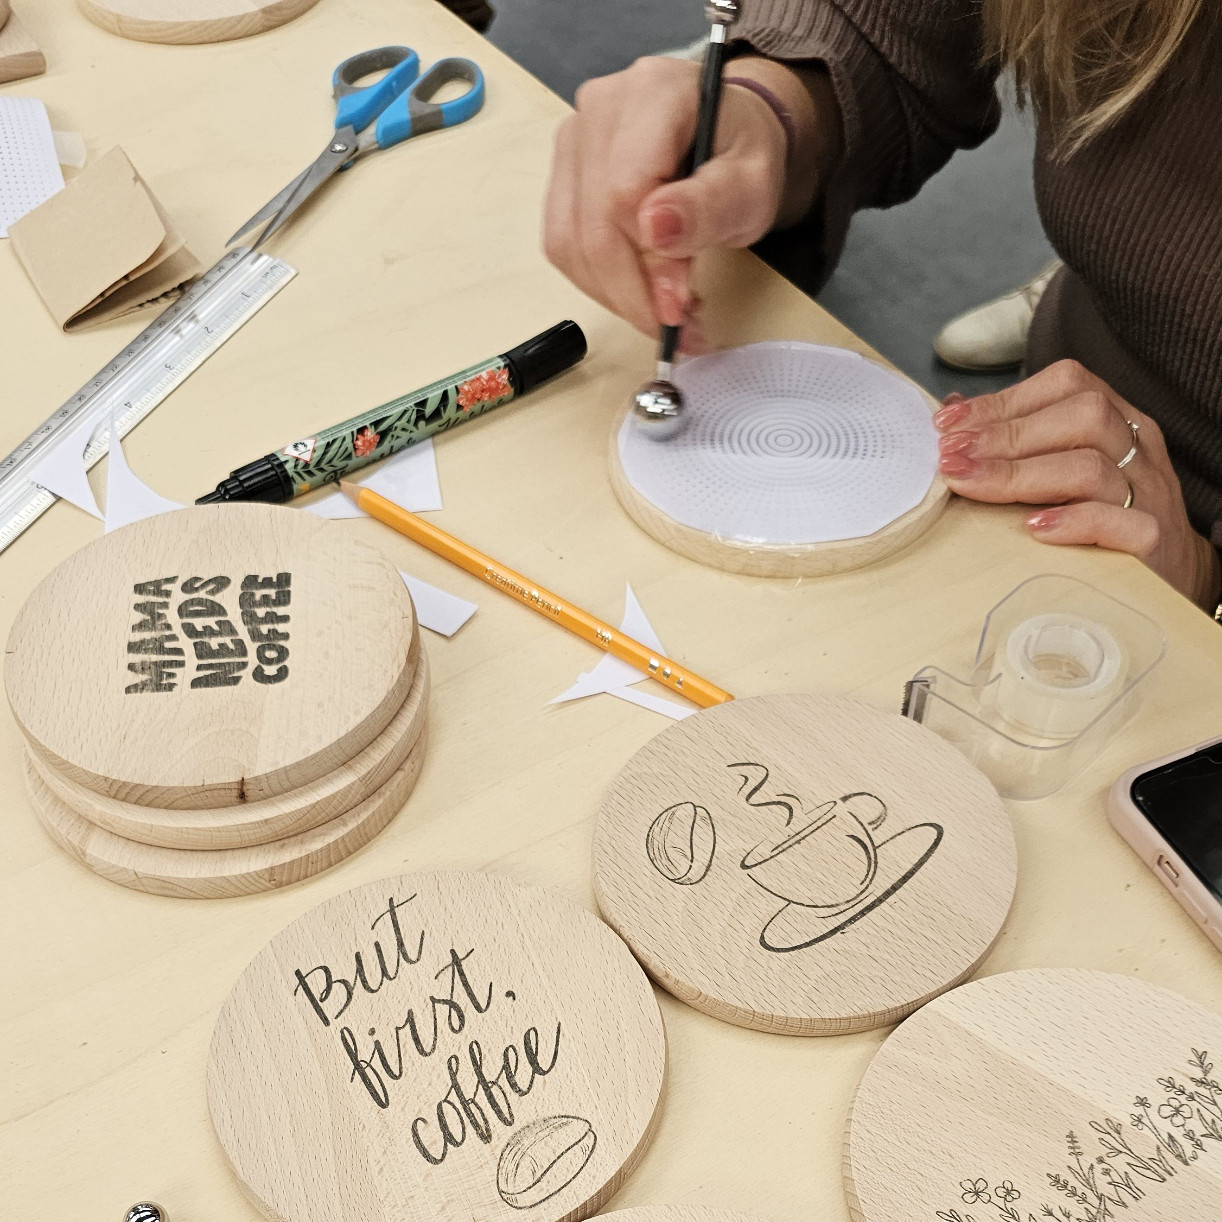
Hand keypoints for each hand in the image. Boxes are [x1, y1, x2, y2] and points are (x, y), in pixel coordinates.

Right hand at [543, 56, 829, 346]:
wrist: (726, 138)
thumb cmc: (741, 154)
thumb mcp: (752, 181)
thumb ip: (709, 205)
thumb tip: (655, 230)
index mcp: (653, 94)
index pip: (624, 193)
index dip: (649, 263)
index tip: (682, 305)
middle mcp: (600, 110)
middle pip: (592, 226)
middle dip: (634, 293)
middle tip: (679, 329)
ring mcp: (572, 142)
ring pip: (570, 244)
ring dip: (615, 297)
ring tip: (666, 315)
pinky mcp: (562, 178)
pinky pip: (564, 247)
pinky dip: (600, 285)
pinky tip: (639, 293)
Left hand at [935, 359, 1220, 607]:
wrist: (1164, 573)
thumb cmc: (1096, 516)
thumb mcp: (1062, 467)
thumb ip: (1017, 441)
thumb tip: (952, 416)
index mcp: (1115, 419)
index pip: (1066, 384)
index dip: (1003, 401)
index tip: (946, 426)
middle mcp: (1136, 449)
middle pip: (1081, 416)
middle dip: (1005, 435)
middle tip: (950, 459)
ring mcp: (1149, 494)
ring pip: (1091, 466)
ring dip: (1019, 475)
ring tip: (969, 486)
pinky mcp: (1151, 541)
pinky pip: (1121, 523)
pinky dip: (1073, 522)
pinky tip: (1031, 528)